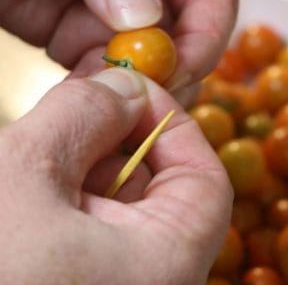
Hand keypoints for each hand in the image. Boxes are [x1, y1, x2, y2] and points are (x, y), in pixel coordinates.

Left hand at [0, 0, 238, 90]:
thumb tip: (143, 18)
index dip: (206, 26)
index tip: (183, 66)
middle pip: (186, 29)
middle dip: (169, 66)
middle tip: (146, 98)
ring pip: (142, 58)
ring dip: (128, 83)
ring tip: (105, 99)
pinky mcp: (72, 27)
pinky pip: (94, 67)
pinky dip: (91, 87)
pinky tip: (80, 96)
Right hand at [0, 67, 232, 284]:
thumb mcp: (27, 173)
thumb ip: (84, 115)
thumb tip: (123, 85)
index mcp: (164, 270)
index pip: (204, 183)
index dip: (169, 125)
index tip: (124, 91)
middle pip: (152, 202)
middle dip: (107, 150)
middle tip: (60, 118)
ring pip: (107, 228)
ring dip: (68, 185)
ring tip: (20, 171)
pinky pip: (77, 256)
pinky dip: (49, 220)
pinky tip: (13, 208)